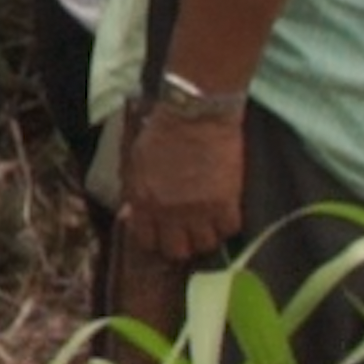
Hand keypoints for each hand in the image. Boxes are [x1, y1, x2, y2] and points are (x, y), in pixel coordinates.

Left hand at [119, 104, 246, 266]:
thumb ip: (135, 191)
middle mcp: (169, 212)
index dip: (154, 238)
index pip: (146, 240)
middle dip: (180, 244)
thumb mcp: (136, 161)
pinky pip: (230, 230)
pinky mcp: (226, 203)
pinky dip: (227, 225)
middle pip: (177, 251)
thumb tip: (133, 214)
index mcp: (143, 201)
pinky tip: (224, 212)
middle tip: (186, 232)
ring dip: (205, 236)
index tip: (161, 232)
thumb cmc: (163, 130)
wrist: (196, 112)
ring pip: (205, 245)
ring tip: (207, 223)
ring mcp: (199, 211)